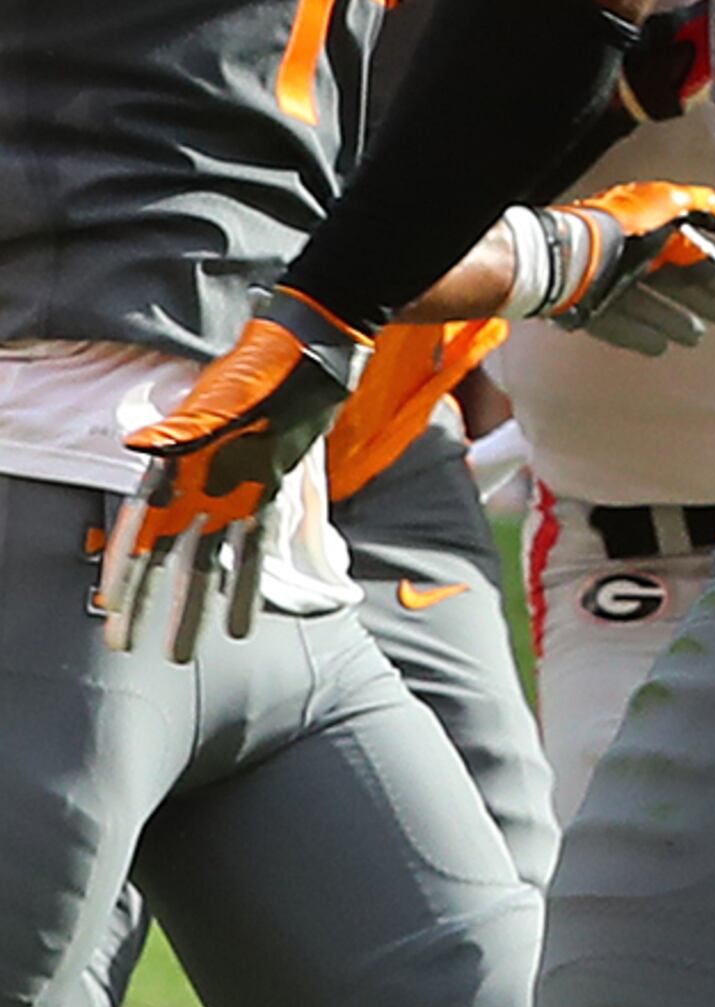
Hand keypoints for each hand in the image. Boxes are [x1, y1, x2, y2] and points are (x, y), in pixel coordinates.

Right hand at [104, 286, 366, 654]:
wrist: (311, 353)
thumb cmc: (261, 371)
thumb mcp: (224, 401)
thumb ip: (184, 431)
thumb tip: (141, 449)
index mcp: (177, 462)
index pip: (142, 528)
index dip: (124, 571)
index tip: (110, 612)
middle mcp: (199, 484)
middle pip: (169, 556)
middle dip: (152, 604)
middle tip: (133, 649)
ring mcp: (232, 492)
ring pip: (208, 563)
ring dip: (194, 607)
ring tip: (181, 653)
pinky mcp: (268, 495)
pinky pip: (254, 552)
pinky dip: (246, 588)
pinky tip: (239, 626)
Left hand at [508, 180, 714, 351]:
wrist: (570, 258)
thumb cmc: (618, 229)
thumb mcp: (666, 203)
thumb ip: (697, 204)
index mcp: (642, 223)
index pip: (685, 247)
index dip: (711, 267)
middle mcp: (624, 250)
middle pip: (669, 277)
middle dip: (697, 295)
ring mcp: (605, 280)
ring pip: (647, 302)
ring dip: (673, 318)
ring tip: (695, 336)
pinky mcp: (588, 307)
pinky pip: (619, 323)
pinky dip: (640, 333)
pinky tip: (659, 345)